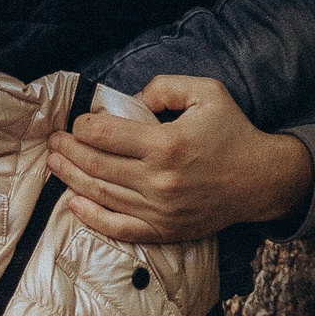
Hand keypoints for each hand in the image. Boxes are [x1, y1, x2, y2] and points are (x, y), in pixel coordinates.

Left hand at [45, 75, 312, 243]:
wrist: (261, 180)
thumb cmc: (232, 132)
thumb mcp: (205, 92)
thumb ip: (164, 86)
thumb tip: (129, 100)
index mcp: (166, 143)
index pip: (104, 134)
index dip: (82, 125)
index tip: (79, 121)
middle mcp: (159, 179)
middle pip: (95, 164)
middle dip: (67, 150)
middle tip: (53, 141)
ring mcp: (160, 209)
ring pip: (101, 195)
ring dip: (71, 179)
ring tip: (54, 165)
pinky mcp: (164, 229)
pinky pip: (119, 227)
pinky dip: (92, 218)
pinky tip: (73, 205)